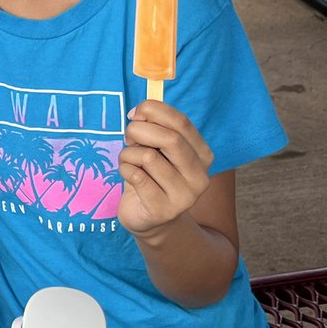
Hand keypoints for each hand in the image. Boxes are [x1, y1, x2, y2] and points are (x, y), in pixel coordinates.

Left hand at [117, 100, 213, 239]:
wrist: (147, 217)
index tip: (135, 113)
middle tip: (129, 138)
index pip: (181, 122)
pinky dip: (124, 169)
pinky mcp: (163, 210)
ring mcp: (184, 196)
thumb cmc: (149, 174)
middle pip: (170, 139)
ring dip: (128, 154)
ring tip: (129, 162)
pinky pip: (135, 175)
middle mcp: (200, 176)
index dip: (153, 111)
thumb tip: (139, 112)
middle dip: (139, 131)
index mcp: (202, 155)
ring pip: (147, 157)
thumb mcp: (155, 146)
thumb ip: (152, 127)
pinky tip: (129, 176)